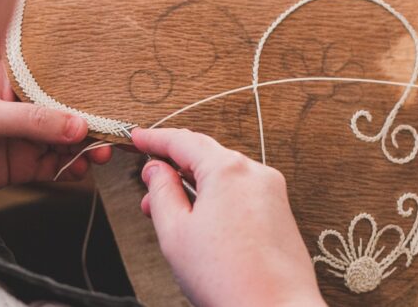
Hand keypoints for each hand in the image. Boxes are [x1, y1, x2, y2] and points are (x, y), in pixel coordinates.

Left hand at [0, 63, 110, 191]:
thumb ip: (34, 120)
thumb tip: (76, 126)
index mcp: (18, 80)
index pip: (60, 80)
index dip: (85, 89)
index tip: (108, 99)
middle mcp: (27, 107)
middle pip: (69, 115)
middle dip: (92, 125)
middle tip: (109, 135)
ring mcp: (28, 136)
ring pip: (67, 142)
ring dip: (86, 149)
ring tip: (98, 154)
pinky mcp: (25, 163)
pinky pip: (54, 166)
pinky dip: (70, 169)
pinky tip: (79, 168)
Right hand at [131, 128, 325, 306]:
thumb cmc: (229, 279)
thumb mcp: (175, 232)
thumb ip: (161, 193)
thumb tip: (155, 171)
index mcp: (228, 170)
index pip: (183, 140)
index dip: (155, 138)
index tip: (138, 138)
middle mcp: (255, 174)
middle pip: (206, 156)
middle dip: (174, 168)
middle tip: (148, 187)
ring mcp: (271, 192)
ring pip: (223, 175)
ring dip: (194, 186)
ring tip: (171, 213)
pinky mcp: (279, 212)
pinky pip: (240, 192)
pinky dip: (217, 198)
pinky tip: (202, 222)